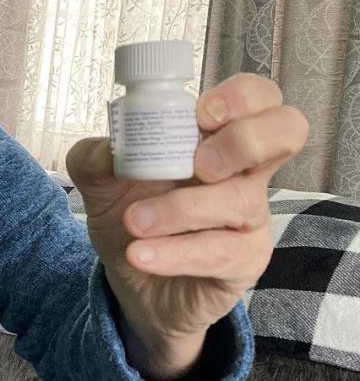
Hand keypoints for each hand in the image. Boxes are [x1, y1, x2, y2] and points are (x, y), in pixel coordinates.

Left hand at [65, 73, 307, 380]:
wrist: (131, 283)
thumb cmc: (131, 217)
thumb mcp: (100, 183)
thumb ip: (94, 158)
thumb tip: (108, 149)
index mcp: (214, 137)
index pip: (257, 97)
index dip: (242, 97)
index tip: (199, 114)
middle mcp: (244, 170)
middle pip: (286, 131)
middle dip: (244, 140)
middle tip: (199, 164)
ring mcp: (250, 216)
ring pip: (241, 200)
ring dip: (180, 209)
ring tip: (134, 223)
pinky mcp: (244, 261)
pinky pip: (223, 252)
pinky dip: (176, 252)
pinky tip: (141, 255)